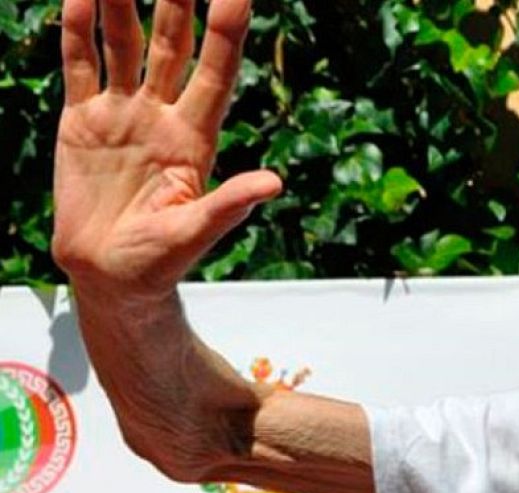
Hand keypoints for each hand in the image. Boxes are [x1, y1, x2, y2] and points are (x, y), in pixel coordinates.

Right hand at [51, 0, 280, 299]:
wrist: (109, 274)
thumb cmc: (160, 262)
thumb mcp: (196, 234)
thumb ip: (229, 205)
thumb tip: (275, 183)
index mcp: (197, 137)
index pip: (217, 70)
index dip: (227, 31)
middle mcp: (163, 114)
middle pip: (173, 44)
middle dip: (178, 1)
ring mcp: (122, 112)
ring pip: (124, 43)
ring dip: (124, 3)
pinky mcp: (82, 120)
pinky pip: (81, 64)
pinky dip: (78, 30)